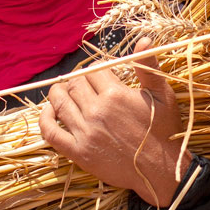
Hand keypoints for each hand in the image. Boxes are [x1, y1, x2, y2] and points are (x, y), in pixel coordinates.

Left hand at [39, 41, 185, 205]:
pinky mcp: (77, 152)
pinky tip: (50, 111)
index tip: (100, 76)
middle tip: (85, 86)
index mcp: (115, 94)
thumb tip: (144, 40)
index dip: (95, 71)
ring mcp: (84, 132)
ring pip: (59, 103)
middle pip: (74, 84)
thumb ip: (148, 67)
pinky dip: (45, 119)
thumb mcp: (162, 95)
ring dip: (58, 93)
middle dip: (78, 81)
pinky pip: (51, 132)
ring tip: (64, 92)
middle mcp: (96, 111)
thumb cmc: (164, 130)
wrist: (161, 170)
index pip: (93, 71)